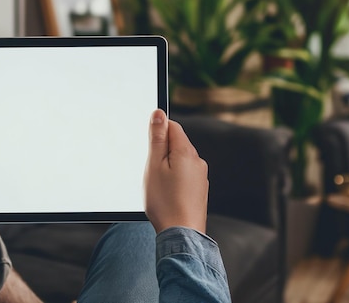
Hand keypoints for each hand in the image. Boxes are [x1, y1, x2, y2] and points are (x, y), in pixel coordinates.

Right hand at [144, 109, 208, 233]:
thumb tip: (159, 114)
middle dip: (162, 151)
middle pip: (177, 143)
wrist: (181, 234)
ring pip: (180, 160)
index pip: (173, 127)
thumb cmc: (164, 202)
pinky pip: (185, 174)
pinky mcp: (200, 189)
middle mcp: (198, 161)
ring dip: (167, 165)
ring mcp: (201, 176)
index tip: (147, 145)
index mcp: (186, 152)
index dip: (158, 131)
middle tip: (150, 170)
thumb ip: (157, 138)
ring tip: (158, 185)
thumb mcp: (154, 166)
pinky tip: (167, 193)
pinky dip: (174, 178)